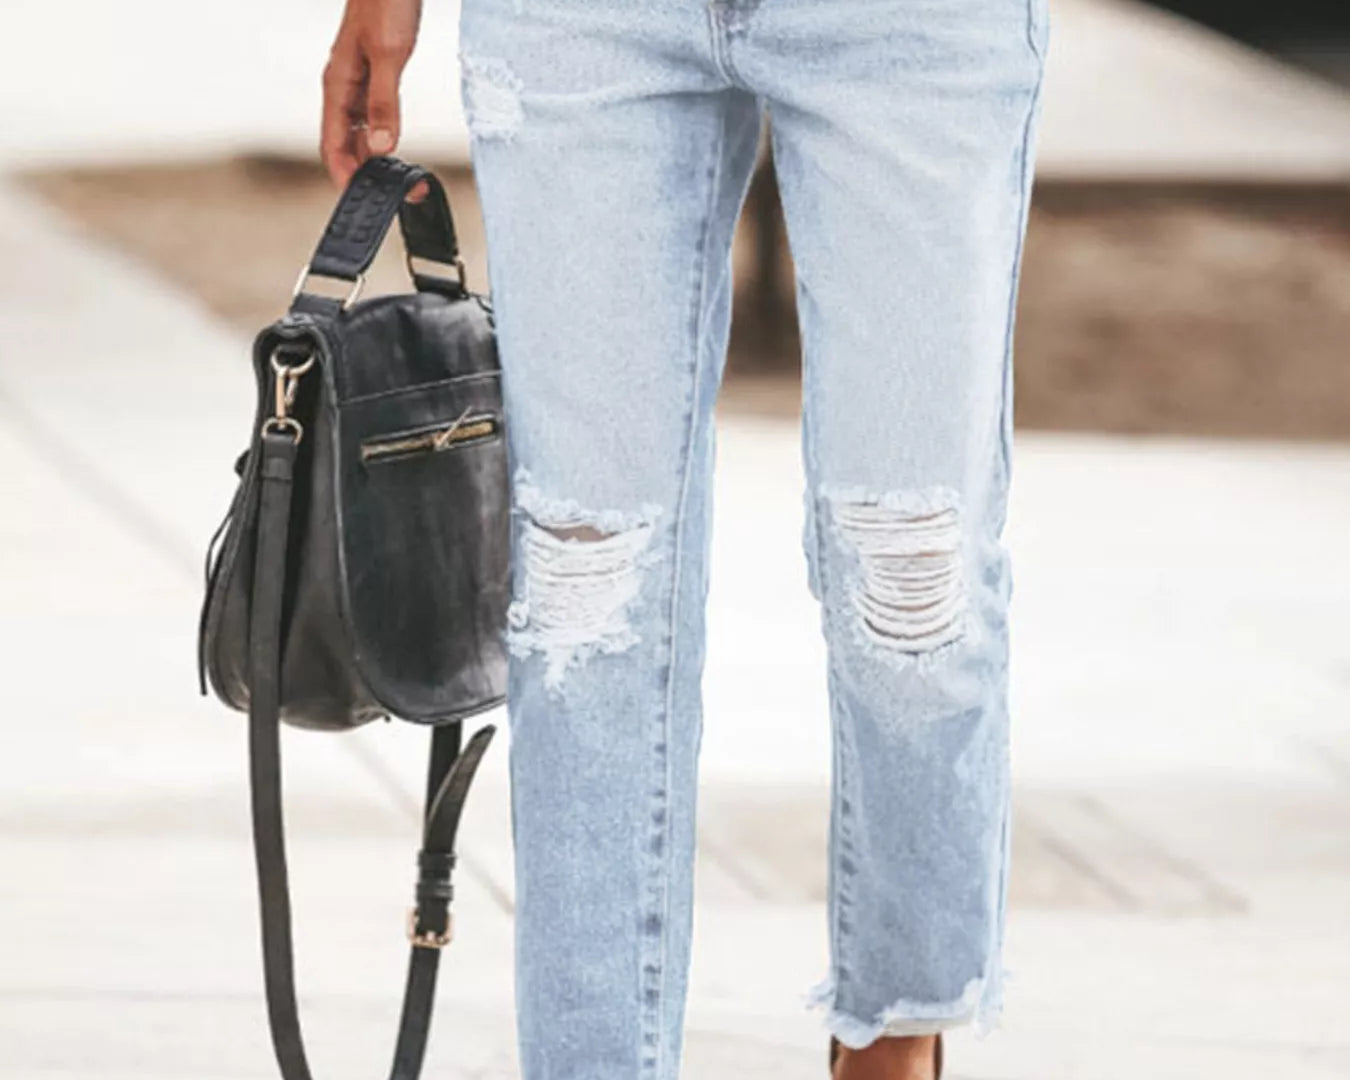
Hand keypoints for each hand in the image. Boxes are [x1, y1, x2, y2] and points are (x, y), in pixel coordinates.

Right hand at [320, 0, 423, 186]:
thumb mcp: (389, 54)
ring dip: (378, 158)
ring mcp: (358, 81)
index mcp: (337, 84)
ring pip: (361, 132)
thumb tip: (380, 147)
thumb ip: (384, 102)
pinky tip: (399, 147)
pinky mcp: (376, 73)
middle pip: (347, 144)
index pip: (333, 145)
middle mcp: (343, 86)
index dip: (345, 176)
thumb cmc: (387, 1)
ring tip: (405, 179)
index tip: (364, 202)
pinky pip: (373, 116)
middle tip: (400, 194)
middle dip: (368, 173)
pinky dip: (385, 136)